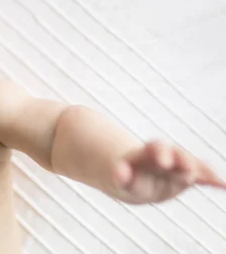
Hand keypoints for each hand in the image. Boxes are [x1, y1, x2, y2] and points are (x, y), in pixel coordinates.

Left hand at [111, 140, 225, 203]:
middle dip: (182, 160)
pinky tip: (224, 186)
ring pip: (192, 164)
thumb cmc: (128, 178)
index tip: (164, 163)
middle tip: (188, 171)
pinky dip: (213, 180)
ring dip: (202, 171)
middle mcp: (167, 155)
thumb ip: (121, 176)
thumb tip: (118, 173)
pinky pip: (203, 176)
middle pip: (177, 154)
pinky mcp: (188, 176)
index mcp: (149, 152)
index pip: (156, 147)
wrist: (137, 177)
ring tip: (213, 180)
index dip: (160, 153)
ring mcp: (178, 165)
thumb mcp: (121, 178)